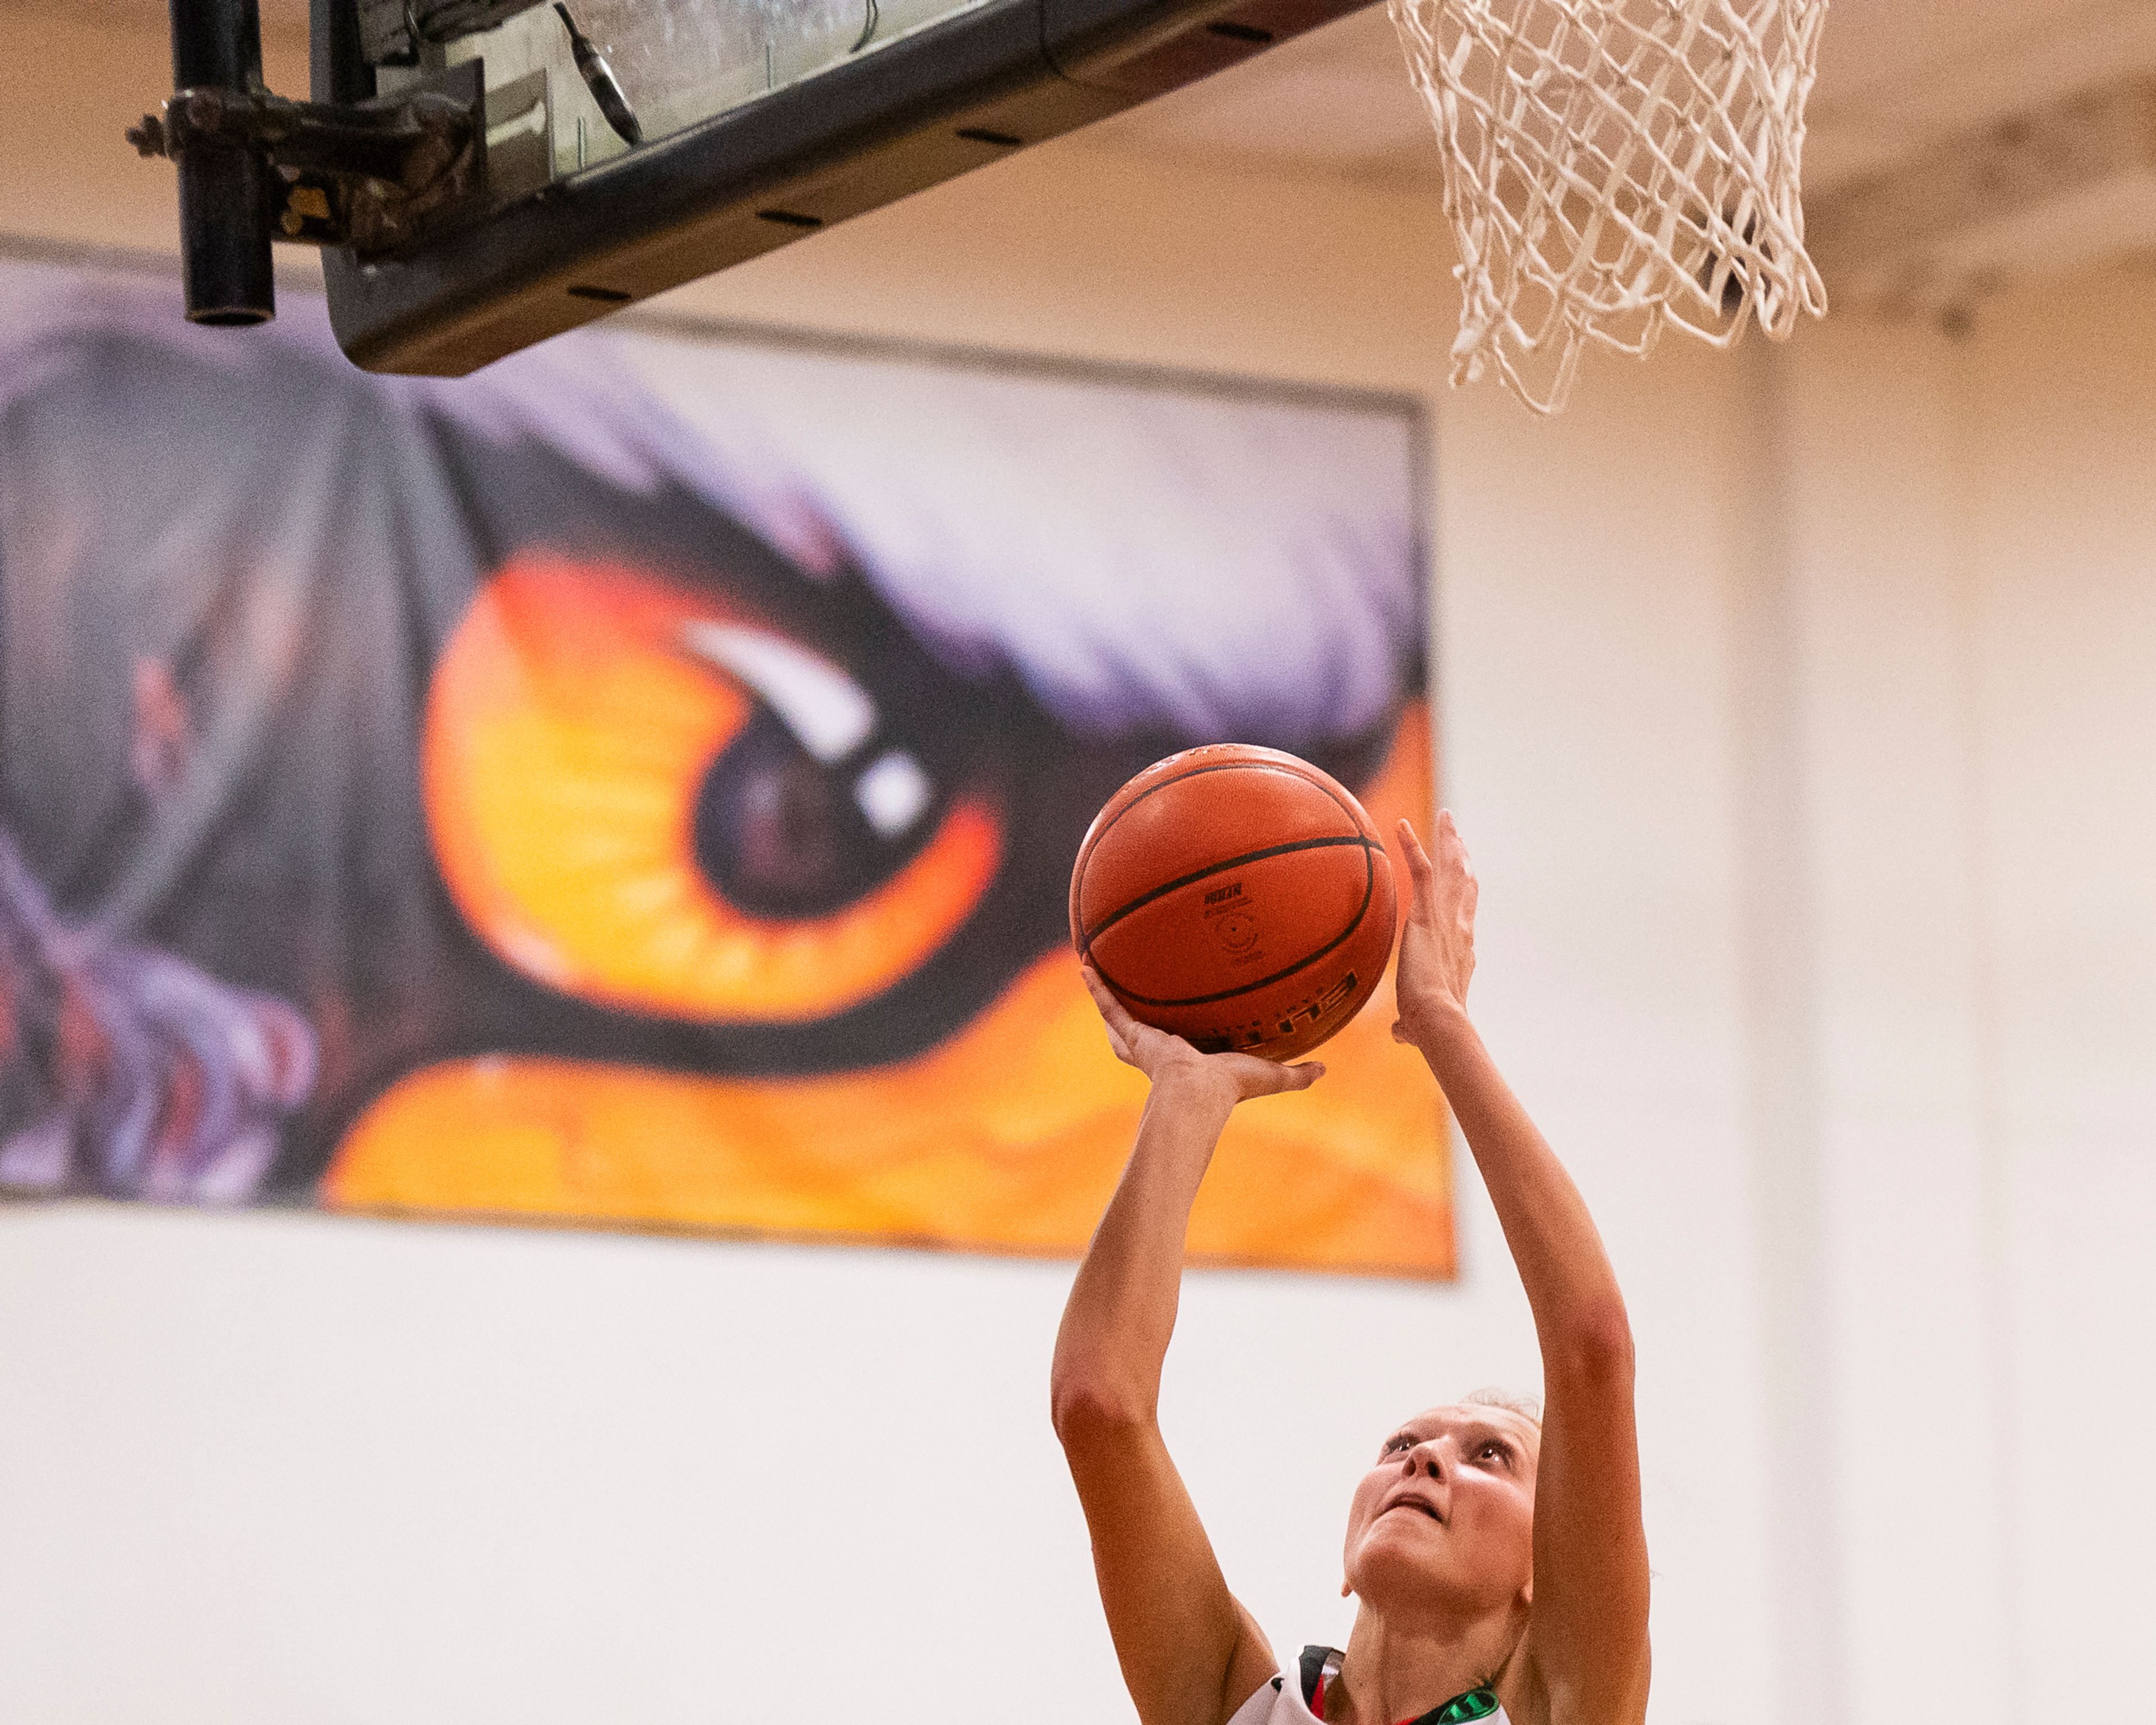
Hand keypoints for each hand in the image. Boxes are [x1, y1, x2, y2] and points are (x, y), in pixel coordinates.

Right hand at [1081, 966, 1322, 1105]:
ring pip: (1120, 1017)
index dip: (1174, 1034)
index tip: (1177, 1023)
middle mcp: (1161, 1049)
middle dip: (1132, 1018)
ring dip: (1107, 996)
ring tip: (1095, 971)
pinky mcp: (1132, 1033)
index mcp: (1189, 1060)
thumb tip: (1325, 1069)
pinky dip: (1096, 987)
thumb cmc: (1230, 1090)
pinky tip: (1085, 964)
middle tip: (1128, 995)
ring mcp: (1143, 1040)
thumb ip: (1296, 1074)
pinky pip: (1110, 1005)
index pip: (1179, 1044)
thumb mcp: (1270, 1074)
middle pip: (1141, 1032)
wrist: (1196, 1094)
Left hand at [1391, 812, 1476, 1046]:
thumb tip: (1401, 1034)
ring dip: (1449, 841)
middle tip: (1457, 833)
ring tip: (1446, 818)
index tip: (1462, 878)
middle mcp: (1461, 928)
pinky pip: (1421, 870)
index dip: (1463, 894)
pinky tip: (1401, 826)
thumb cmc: (1430, 1027)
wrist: (1437, 1020)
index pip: (1464, 914)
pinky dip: (1411, 847)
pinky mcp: (1427, 913)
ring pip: (1452, 869)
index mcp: (1461, 950)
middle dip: (1462, 855)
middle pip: (1465, 882)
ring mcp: (1447, 918)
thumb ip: (1410, 1025)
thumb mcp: (1419, 1023)